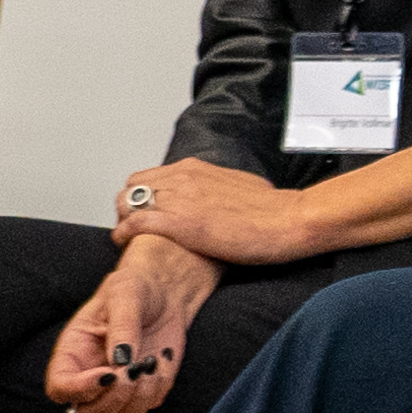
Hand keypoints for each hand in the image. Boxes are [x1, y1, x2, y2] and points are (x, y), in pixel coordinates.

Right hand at [44, 235, 217, 412]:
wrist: (165, 293)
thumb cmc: (135, 288)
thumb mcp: (125, 292)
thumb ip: (122, 325)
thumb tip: (121, 361)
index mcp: (72, 353)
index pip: (59, 389)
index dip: (79, 389)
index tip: (108, 373)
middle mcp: (89, 377)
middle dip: (113, 400)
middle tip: (133, 371)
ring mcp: (116, 388)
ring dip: (137, 401)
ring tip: (149, 365)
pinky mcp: (144, 392)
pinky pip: (148, 409)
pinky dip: (157, 391)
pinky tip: (160, 362)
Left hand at [115, 157, 318, 267]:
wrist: (287, 219)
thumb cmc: (272, 209)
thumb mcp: (241, 185)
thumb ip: (219, 186)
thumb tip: (219, 195)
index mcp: (196, 169)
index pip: (150, 176)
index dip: (142, 196)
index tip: (144, 211)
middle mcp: (183, 178)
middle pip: (133, 186)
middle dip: (127, 206)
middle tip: (132, 225)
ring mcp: (179, 198)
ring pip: (128, 202)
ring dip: (124, 220)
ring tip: (128, 237)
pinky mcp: (180, 223)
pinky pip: (135, 223)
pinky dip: (125, 234)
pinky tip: (127, 244)